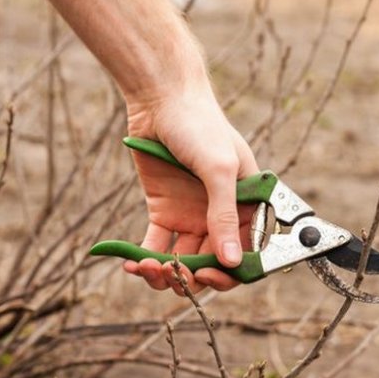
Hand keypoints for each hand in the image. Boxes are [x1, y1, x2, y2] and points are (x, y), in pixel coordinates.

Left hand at [123, 87, 259, 293]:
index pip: (245, 254)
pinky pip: (156, 246)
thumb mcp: (218, 169)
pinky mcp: (163, 212)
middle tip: (172, 274)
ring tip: (147, 268)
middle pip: (212, 264)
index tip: (209, 278)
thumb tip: (233, 261)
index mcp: (247, 207)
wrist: (160, 100)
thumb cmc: (199, 125)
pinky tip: (131, 265)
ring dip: (166, 272)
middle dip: (192, 277)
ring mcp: (191, 216)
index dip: (230, 274)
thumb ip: (224, 215)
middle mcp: (220, 216)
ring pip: (183, 261)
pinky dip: (144, 259)